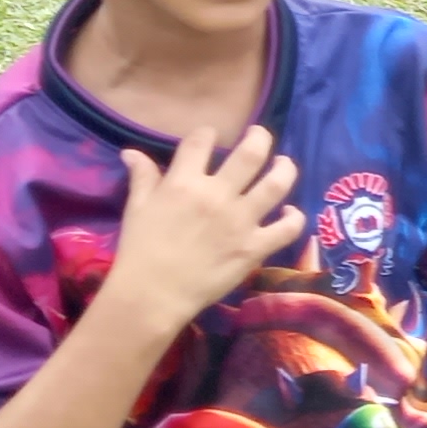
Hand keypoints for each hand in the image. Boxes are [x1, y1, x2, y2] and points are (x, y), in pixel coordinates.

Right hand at [103, 127, 305, 335]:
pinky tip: (290, 212)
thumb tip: (131, 152)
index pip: (201, 141)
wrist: (152, 294)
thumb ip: (142, 178)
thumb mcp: (136, 208)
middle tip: (260, 136)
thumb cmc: (140, 250)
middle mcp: (217, 195)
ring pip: (276, 184)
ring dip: (285, 169)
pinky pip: (287, 228)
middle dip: (260, 137)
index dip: (207, 133)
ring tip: (284, 164)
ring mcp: (240, 221)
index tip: (211, 136)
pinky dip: (295, 217)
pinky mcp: (254, 247)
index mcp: (184, 183)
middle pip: (250, 154)